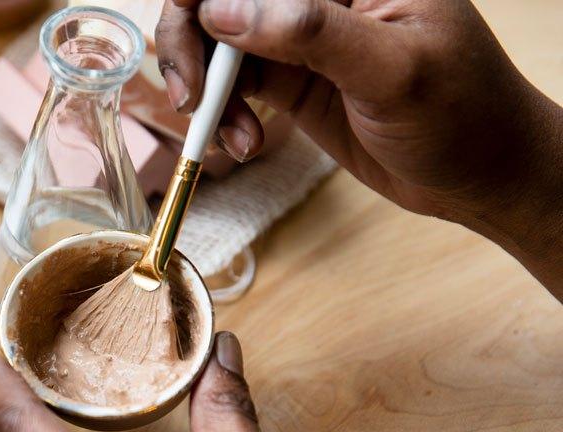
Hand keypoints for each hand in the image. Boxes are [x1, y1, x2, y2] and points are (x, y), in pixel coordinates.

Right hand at [156, 0, 562, 296]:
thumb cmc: (462, 114)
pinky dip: (224, 116)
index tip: (189, 32)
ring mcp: (300, 38)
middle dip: (192, 43)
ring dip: (207, 90)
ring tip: (229, 137)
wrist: (481, 175)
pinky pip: (234, 86)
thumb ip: (308, 32)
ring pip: (219, 43)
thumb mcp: (392, 69)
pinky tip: (244, 144)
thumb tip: (222, 10)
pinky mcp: (292, 81)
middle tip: (190, 97)